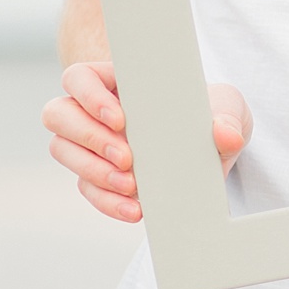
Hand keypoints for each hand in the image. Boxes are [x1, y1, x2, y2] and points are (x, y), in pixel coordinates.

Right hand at [41, 61, 252, 222]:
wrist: (218, 151)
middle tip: (127, 158)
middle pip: (58, 114)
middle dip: (89, 138)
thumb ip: (229, 118)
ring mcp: (92, 144)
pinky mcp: (100, 176)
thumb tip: (226, 135)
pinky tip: (134, 209)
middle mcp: (95, 110)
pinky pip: (88, 188)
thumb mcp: (230, 110)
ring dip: (92, 170)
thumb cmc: (214, 115)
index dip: (89, 96)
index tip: (120, 119)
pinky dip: (106, 201)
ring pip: (63, 150)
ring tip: (131, 185)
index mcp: (119, 81)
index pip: (80, 78)